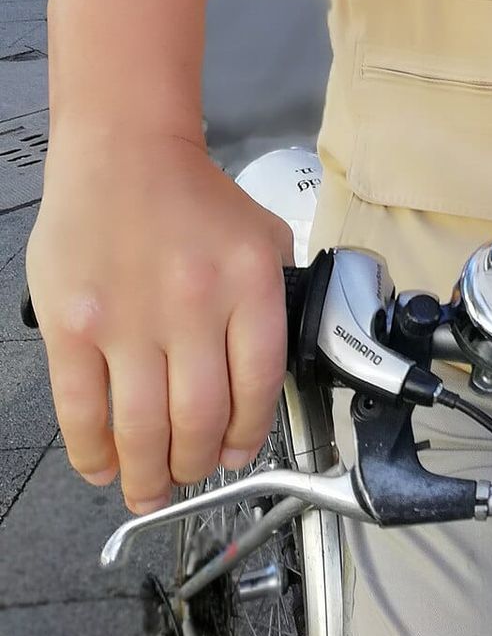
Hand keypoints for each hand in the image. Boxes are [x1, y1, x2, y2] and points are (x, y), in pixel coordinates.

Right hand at [25, 132, 294, 513]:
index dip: (248, 434)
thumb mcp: (262, 235)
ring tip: (150, 486)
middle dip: (196, 464)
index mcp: (248, 280)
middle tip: (190, 474)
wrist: (125, 149)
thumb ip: (272, 298)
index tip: (237, 453)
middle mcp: (193, 303)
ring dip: (148, 473)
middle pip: (200, 418)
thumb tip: (268, 374)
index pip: (259, 384)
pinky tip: (103, 466)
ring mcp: (129, 318)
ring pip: (143, 428)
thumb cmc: (192, 195)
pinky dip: (94, 454)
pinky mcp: (74, 326)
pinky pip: (83, 412)